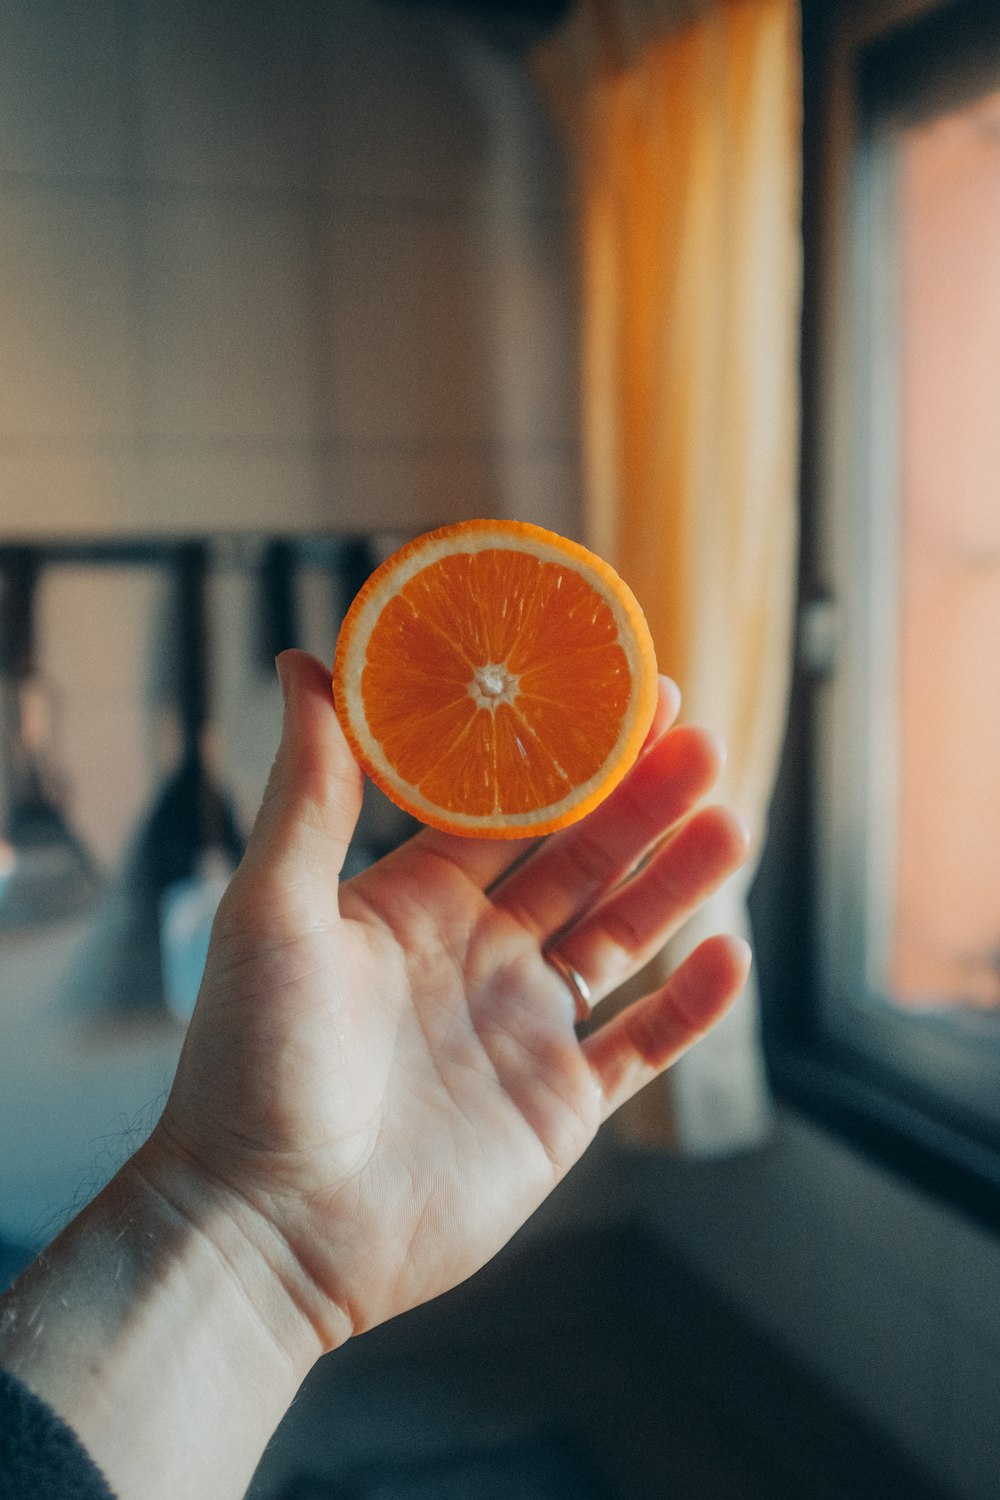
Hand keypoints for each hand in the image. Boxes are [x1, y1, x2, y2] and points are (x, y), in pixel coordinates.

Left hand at [144, 649, 750, 1348]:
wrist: (268, 1228)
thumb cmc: (252, 1062)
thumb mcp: (274, 907)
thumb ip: (310, 788)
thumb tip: (306, 660)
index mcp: (415, 898)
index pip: (509, 806)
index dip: (565, 751)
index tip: (617, 692)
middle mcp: (477, 951)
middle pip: (581, 859)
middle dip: (641, 800)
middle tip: (701, 740)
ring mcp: (523, 1027)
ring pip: (624, 936)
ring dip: (678, 880)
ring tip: (730, 818)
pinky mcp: (557, 1106)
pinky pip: (642, 1045)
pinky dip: (691, 1007)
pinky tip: (730, 955)